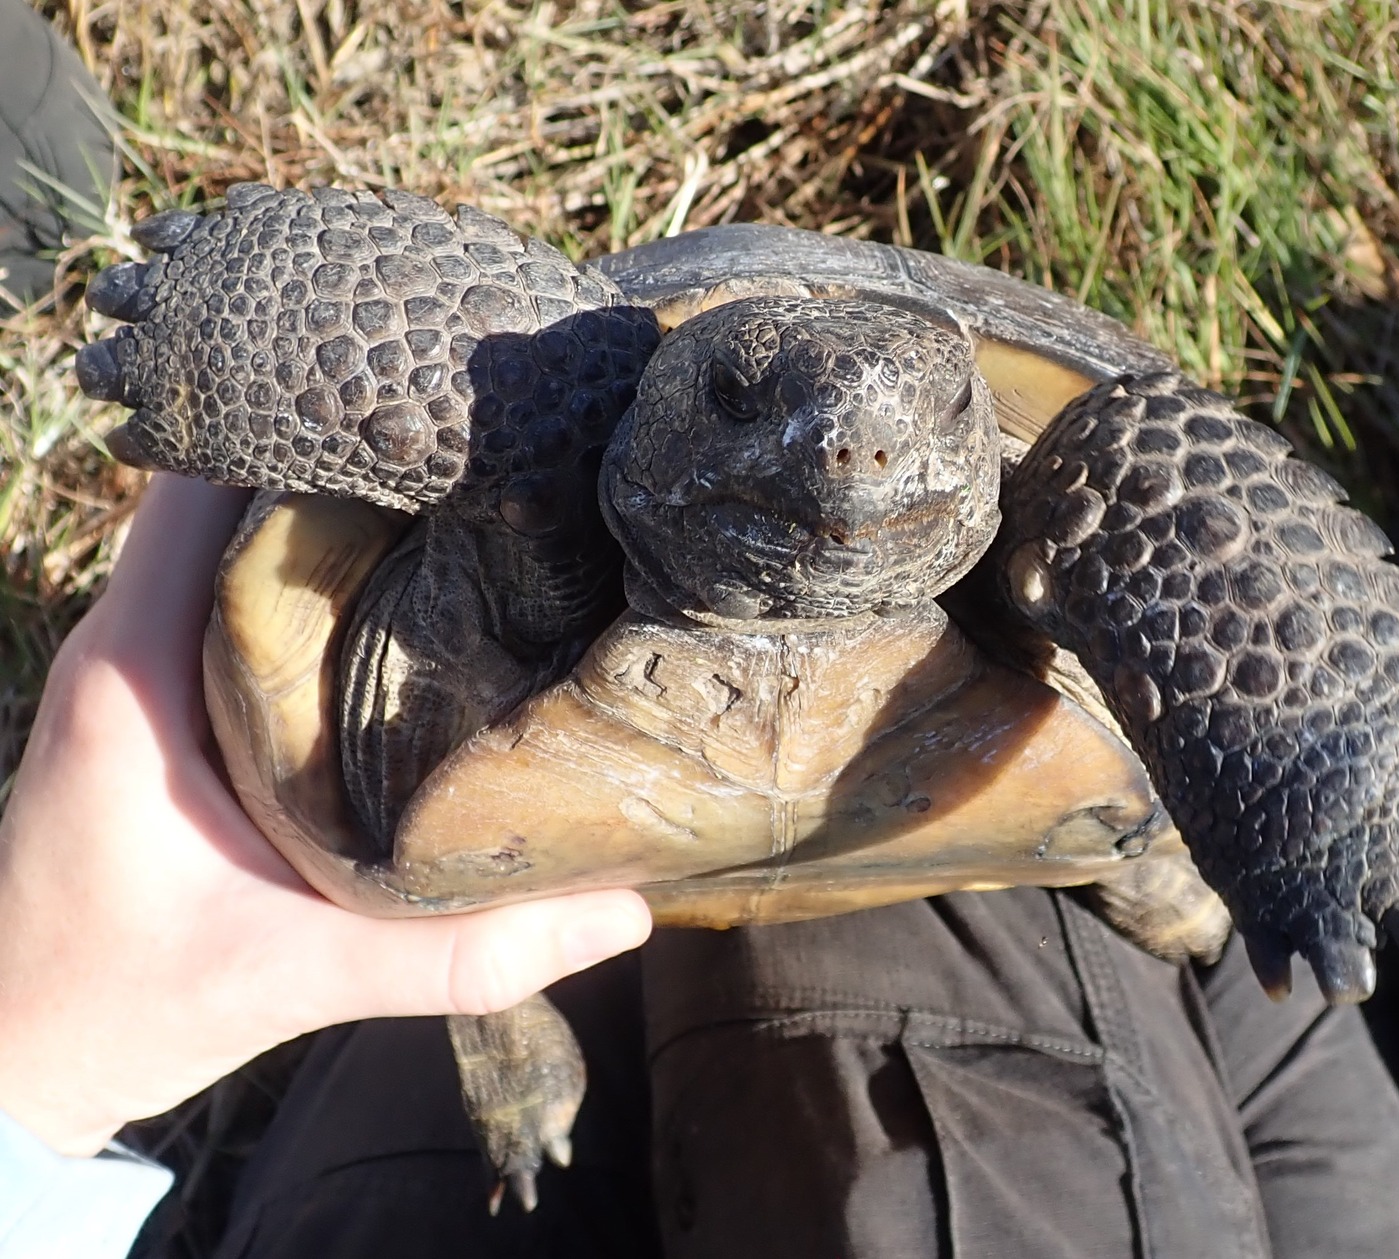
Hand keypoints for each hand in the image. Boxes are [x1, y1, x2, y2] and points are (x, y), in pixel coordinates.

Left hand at [0, 475, 651, 1155]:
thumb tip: (613, 912)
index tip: (422, 413)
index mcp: (136, 674)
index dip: (305, 427)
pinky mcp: (157, 703)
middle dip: (346, 459)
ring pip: (233, 541)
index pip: (204, 483)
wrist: (9, 1062)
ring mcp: (137, 668)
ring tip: (462, 503)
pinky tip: (408, 600)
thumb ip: (453, 952)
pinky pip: (236, 596)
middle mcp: (126, 645)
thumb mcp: (291, 976)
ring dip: (332, 515)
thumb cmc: (112, 1008)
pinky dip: (313, 576)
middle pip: (231, 491)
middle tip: (478, 453)